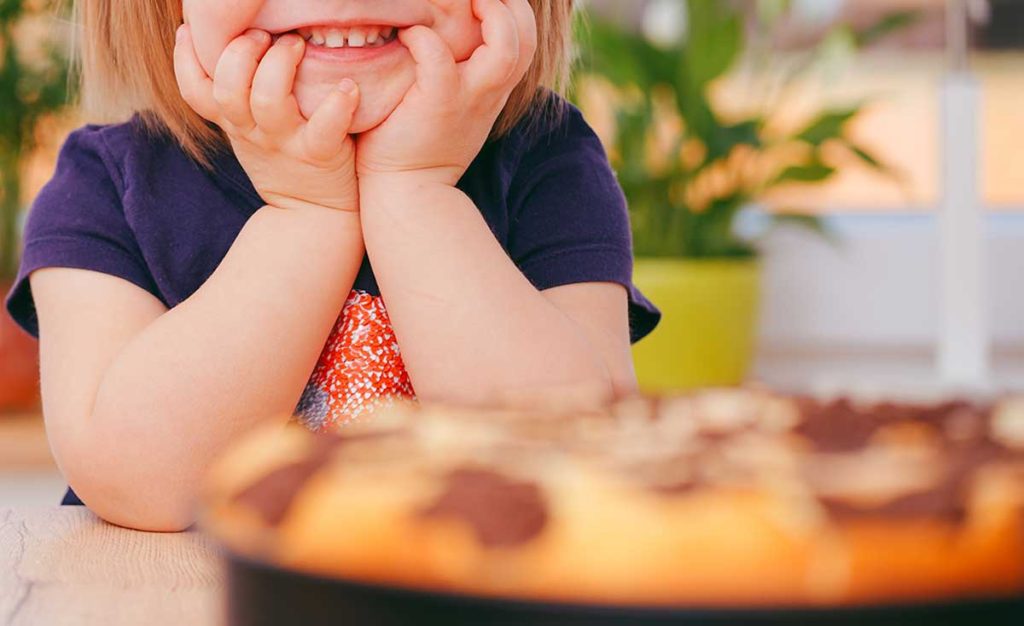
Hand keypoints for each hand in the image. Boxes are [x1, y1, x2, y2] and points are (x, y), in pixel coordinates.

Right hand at [174, 26, 361, 212]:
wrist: (313, 214)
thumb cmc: (284, 159)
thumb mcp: (249, 130)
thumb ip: (237, 93)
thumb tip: (229, 42)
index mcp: (233, 121)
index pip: (194, 90)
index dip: (185, 59)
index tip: (190, 29)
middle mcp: (253, 131)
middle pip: (227, 89)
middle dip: (239, 53)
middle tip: (262, 34)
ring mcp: (285, 143)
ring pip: (267, 101)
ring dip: (280, 65)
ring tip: (296, 44)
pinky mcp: (319, 154)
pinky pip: (324, 129)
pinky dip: (337, 104)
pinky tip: (347, 86)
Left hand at [355, 0, 536, 187]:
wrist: (407, 193)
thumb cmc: (418, 146)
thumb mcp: (451, 107)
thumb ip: (457, 74)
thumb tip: (437, 34)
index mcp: (493, 88)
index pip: (524, 40)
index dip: (513, 11)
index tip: (486, 0)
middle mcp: (489, 91)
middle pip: (526, 37)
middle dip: (510, 4)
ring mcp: (469, 97)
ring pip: (506, 45)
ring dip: (489, 13)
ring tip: (463, 3)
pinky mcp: (438, 102)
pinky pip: (438, 56)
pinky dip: (422, 38)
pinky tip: (407, 36)